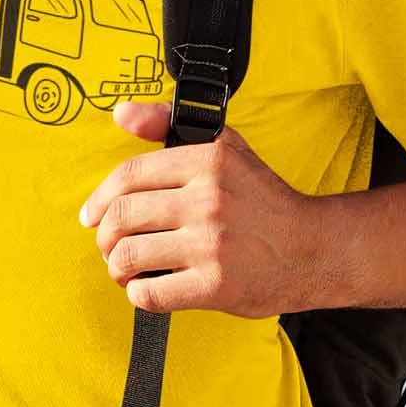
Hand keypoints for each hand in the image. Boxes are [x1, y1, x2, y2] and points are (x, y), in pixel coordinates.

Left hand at [79, 100, 330, 317]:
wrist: (314, 248)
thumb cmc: (264, 199)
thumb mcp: (224, 147)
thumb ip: (167, 126)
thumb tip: (120, 112)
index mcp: (208, 161)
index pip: (130, 175)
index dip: (100, 197)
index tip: (91, 214)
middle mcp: (209, 200)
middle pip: (122, 217)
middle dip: (104, 236)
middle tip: (109, 245)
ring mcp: (212, 245)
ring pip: (129, 256)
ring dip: (117, 267)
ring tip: (124, 269)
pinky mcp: (216, 286)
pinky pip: (151, 294)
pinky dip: (138, 294)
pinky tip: (147, 288)